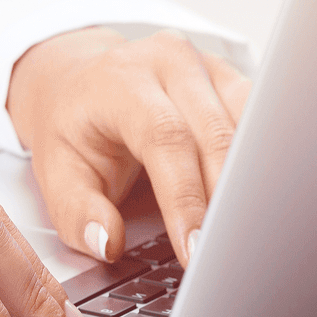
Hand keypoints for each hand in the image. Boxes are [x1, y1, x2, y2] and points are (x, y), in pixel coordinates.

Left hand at [5, 27, 250, 266]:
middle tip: (229, 255)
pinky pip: (261, 122)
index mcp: (121, 79)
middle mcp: (168, 62)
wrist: (76, 83)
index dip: (185, 196)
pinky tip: (260, 203)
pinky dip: (262, 164)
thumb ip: (76, 211)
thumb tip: (106, 243)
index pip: (164, 137)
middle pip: (214, 133)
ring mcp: (205, 65)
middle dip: (226, 202)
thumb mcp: (54, 172)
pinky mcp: (230, 78)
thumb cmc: (70, 128)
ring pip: (249, 127)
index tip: (195, 248)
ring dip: (253, 184)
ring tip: (251, 237)